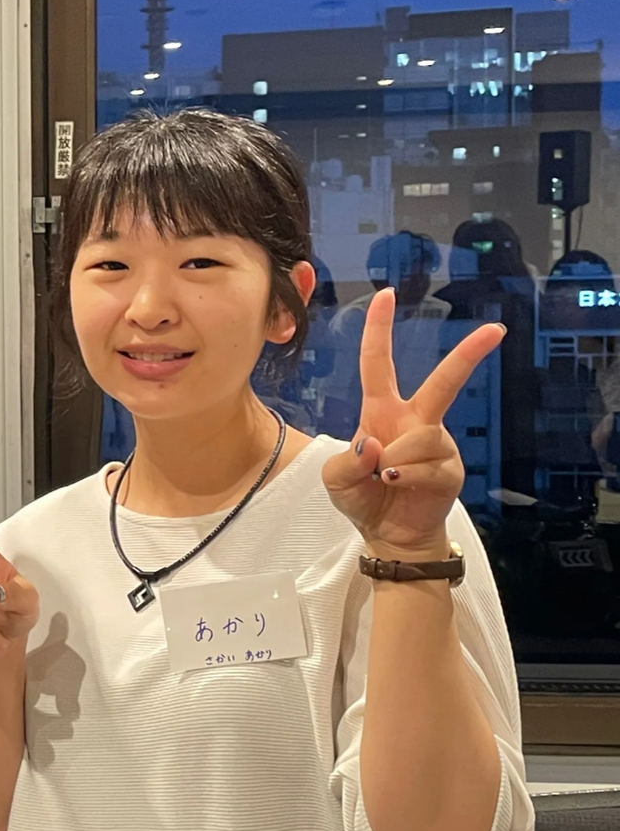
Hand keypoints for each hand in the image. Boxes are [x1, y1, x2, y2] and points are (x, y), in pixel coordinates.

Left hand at [322, 288, 504, 558]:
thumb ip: (347, 460)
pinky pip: (427, 467)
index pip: (378, 364)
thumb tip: (377, 445)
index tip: (385, 295)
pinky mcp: (451, 470)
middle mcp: (415, 421)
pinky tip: (399, 488)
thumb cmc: (362, 497)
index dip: (378, 330)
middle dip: (468, 355)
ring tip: (386, 480)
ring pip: (421, 438)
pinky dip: (406, 479)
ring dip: (394, 462)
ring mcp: (437, 444)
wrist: (388, 534)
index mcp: (382, 412)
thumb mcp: (336, 478)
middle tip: (495, 330)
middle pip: (444, 382)